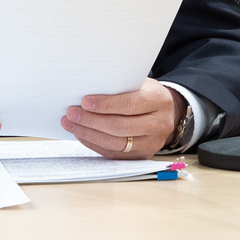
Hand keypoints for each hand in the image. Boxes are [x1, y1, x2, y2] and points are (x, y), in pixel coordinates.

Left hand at [62, 78, 185, 158]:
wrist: (168, 112)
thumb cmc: (147, 94)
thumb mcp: (140, 84)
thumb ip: (120, 88)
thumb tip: (87, 95)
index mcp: (159, 101)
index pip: (130, 105)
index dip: (106, 105)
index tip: (84, 102)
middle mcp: (159, 124)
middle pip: (121, 126)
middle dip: (92, 121)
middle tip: (71, 114)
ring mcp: (152, 143)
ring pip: (116, 143)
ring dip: (89, 134)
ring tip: (71, 124)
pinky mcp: (142, 155)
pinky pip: (114, 153)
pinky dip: (94, 144)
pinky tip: (82, 134)